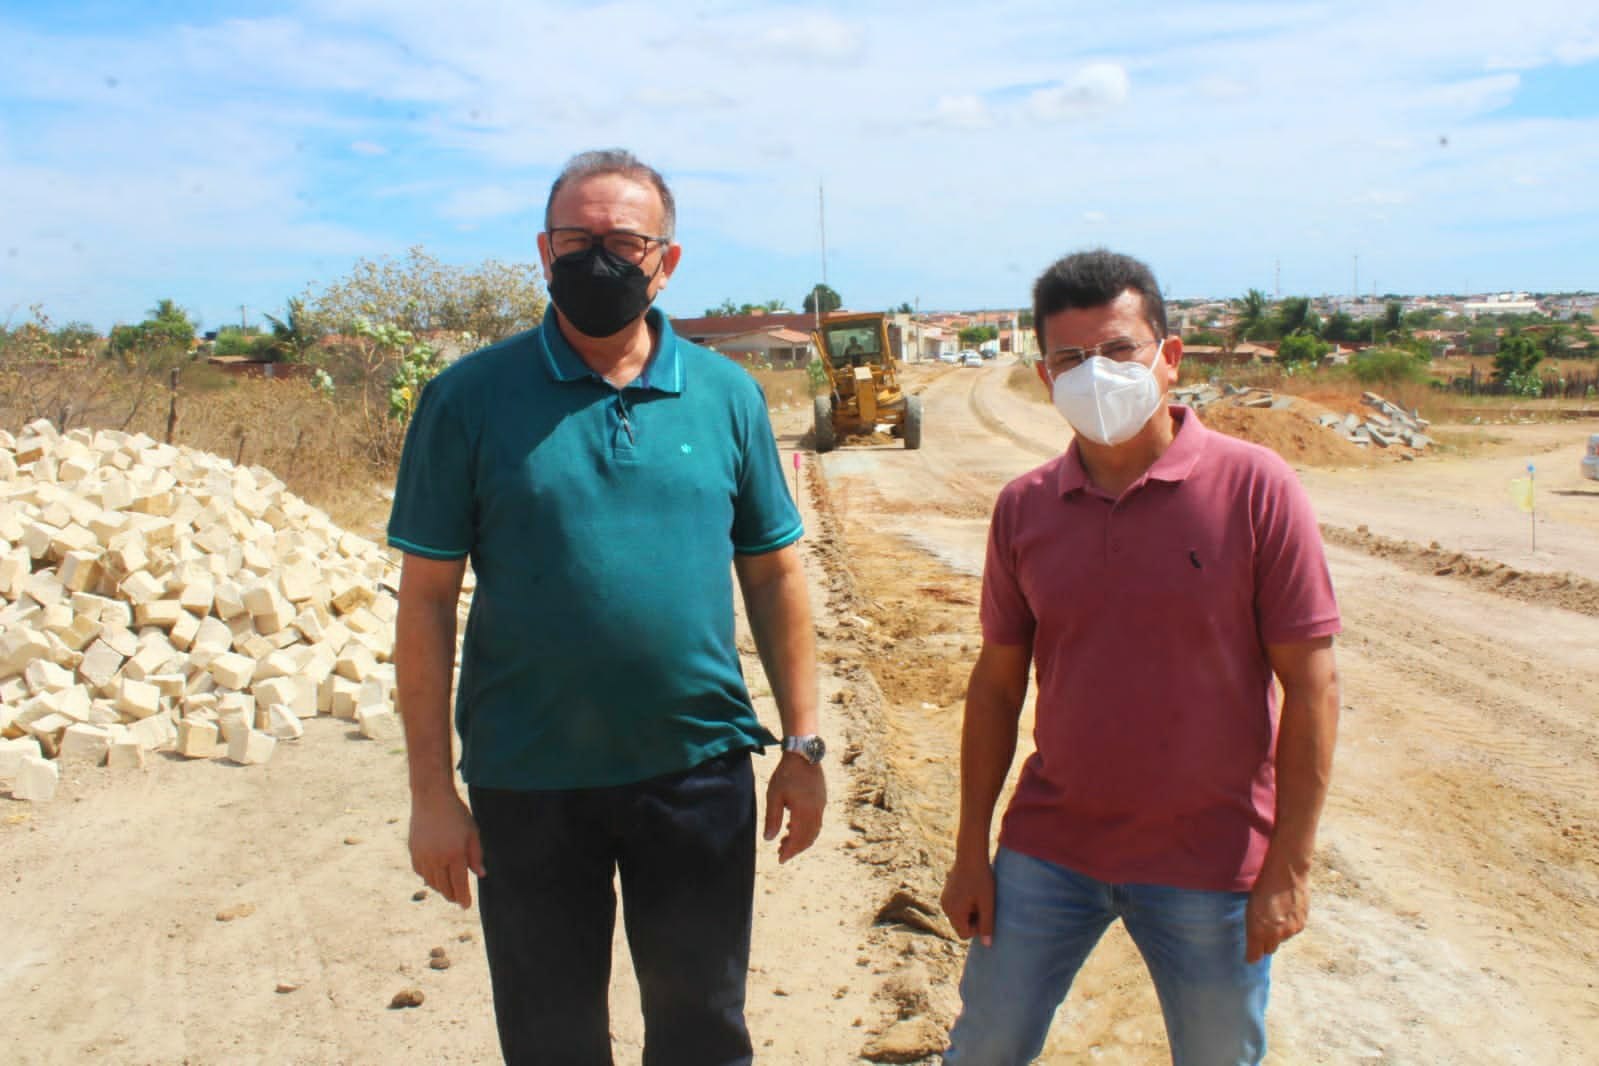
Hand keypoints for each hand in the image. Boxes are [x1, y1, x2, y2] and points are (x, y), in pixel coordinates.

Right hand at [409, 790, 485, 908]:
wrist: (431, 798)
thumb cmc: (457, 814)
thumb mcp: (473, 833)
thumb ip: (476, 855)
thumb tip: (480, 875)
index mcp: (454, 854)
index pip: (459, 884)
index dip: (463, 897)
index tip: (466, 906)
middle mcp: (437, 858)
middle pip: (444, 887)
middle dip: (452, 895)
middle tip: (458, 898)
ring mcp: (423, 856)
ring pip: (431, 882)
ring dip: (440, 888)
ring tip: (448, 889)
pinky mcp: (413, 852)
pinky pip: (421, 872)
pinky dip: (429, 877)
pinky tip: (435, 876)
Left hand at [763, 754, 825, 862]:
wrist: (803, 754)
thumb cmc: (786, 774)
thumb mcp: (774, 796)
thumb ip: (772, 818)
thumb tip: (769, 839)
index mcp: (804, 812)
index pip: (798, 839)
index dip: (789, 851)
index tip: (780, 860)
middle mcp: (816, 811)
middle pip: (808, 838)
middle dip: (795, 848)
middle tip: (781, 852)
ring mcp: (821, 806)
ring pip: (814, 830)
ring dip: (801, 839)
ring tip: (786, 841)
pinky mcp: (822, 800)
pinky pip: (816, 821)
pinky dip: (806, 829)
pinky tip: (794, 826)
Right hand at [941, 853, 995, 945]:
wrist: (970, 855)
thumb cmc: (981, 879)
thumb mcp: (988, 903)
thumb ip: (987, 925)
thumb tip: (987, 945)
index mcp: (955, 912)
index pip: (965, 934)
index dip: (977, 928)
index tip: (985, 912)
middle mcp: (946, 908)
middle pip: (960, 926)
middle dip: (972, 920)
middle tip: (982, 904)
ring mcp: (944, 900)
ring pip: (958, 917)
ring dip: (969, 912)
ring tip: (977, 897)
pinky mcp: (946, 893)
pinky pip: (955, 907)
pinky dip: (964, 904)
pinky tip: (972, 891)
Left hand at [1245, 863, 1309, 962]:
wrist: (1287, 874)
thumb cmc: (1263, 888)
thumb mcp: (1250, 908)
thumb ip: (1253, 929)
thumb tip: (1255, 944)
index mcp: (1258, 931)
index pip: (1255, 956)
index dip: (1252, 956)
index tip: (1250, 956)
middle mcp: (1275, 935)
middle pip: (1269, 949)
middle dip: (1265, 943)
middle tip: (1262, 931)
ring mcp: (1290, 930)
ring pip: (1282, 939)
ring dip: (1278, 933)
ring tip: (1275, 914)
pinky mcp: (1301, 925)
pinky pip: (1293, 931)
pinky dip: (1289, 925)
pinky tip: (1286, 911)